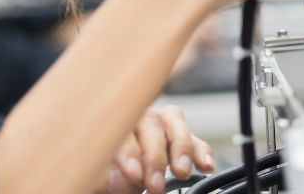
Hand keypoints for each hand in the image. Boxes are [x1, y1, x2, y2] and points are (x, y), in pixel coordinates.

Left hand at [94, 105, 214, 193]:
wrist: (121, 173)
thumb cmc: (104, 175)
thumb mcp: (97, 179)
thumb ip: (105, 178)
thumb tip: (120, 178)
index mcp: (109, 124)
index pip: (120, 129)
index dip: (129, 151)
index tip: (135, 174)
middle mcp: (135, 118)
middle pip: (150, 122)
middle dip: (155, 156)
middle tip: (156, 184)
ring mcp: (160, 124)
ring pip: (174, 121)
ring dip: (181, 148)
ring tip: (182, 172)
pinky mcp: (180, 136)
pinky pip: (195, 138)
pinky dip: (201, 151)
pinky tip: (206, 165)